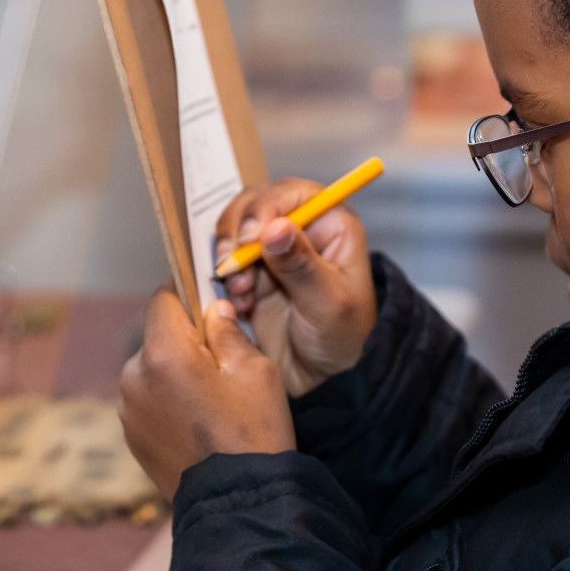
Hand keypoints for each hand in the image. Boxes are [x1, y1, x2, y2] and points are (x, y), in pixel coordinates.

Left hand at [119, 293, 295, 500]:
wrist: (238, 502)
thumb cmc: (254, 433)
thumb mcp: (256, 371)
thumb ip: (228, 331)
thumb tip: (213, 311)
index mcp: (164, 354)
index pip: (163, 299)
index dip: (188, 296)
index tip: (210, 307)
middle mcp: (134, 377)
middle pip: (157, 338)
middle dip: (187, 342)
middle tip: (225, 367)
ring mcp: (129, 409)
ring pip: (152, 371)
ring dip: (176, 375)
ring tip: (213, 404)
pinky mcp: (131, 435)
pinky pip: (149, 402)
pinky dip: (169, 403)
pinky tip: (199, 425)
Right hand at [215, 177, 377, 397]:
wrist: (324, 377)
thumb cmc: (343, 339)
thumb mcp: (328, 304)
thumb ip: (302, 266)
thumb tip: (276, 228)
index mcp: (331, 224)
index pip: (291, 193)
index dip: (265, 208)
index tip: (250, 238)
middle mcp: (301, 228)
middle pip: (254, 205)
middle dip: (238, 234)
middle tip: (234, 267)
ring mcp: (273, 250)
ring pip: (234, 232)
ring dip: (229, 260)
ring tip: (243, 294)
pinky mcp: (252, 273)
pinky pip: (226, 263)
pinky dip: (226, 282)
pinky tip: (241, 306)